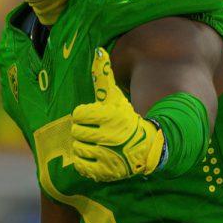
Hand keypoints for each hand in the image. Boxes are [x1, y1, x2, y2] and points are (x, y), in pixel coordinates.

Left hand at [71, 48, 163, 181]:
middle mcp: (108, 137)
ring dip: (84, 146)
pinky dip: (85, 162)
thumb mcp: (116, 97)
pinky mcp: (104, 172)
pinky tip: (96, 156)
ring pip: (77, 148)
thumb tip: (98, 50)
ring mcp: (106, 156)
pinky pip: (81, 166)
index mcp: (109, 117)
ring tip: (97, 144)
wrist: (146, 148)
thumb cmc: (126, 119)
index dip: (85, 115)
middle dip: (84, 131)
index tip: (95, 118)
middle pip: (76, 132)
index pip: (78, 114)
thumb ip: (104, 76)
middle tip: (97, 132)